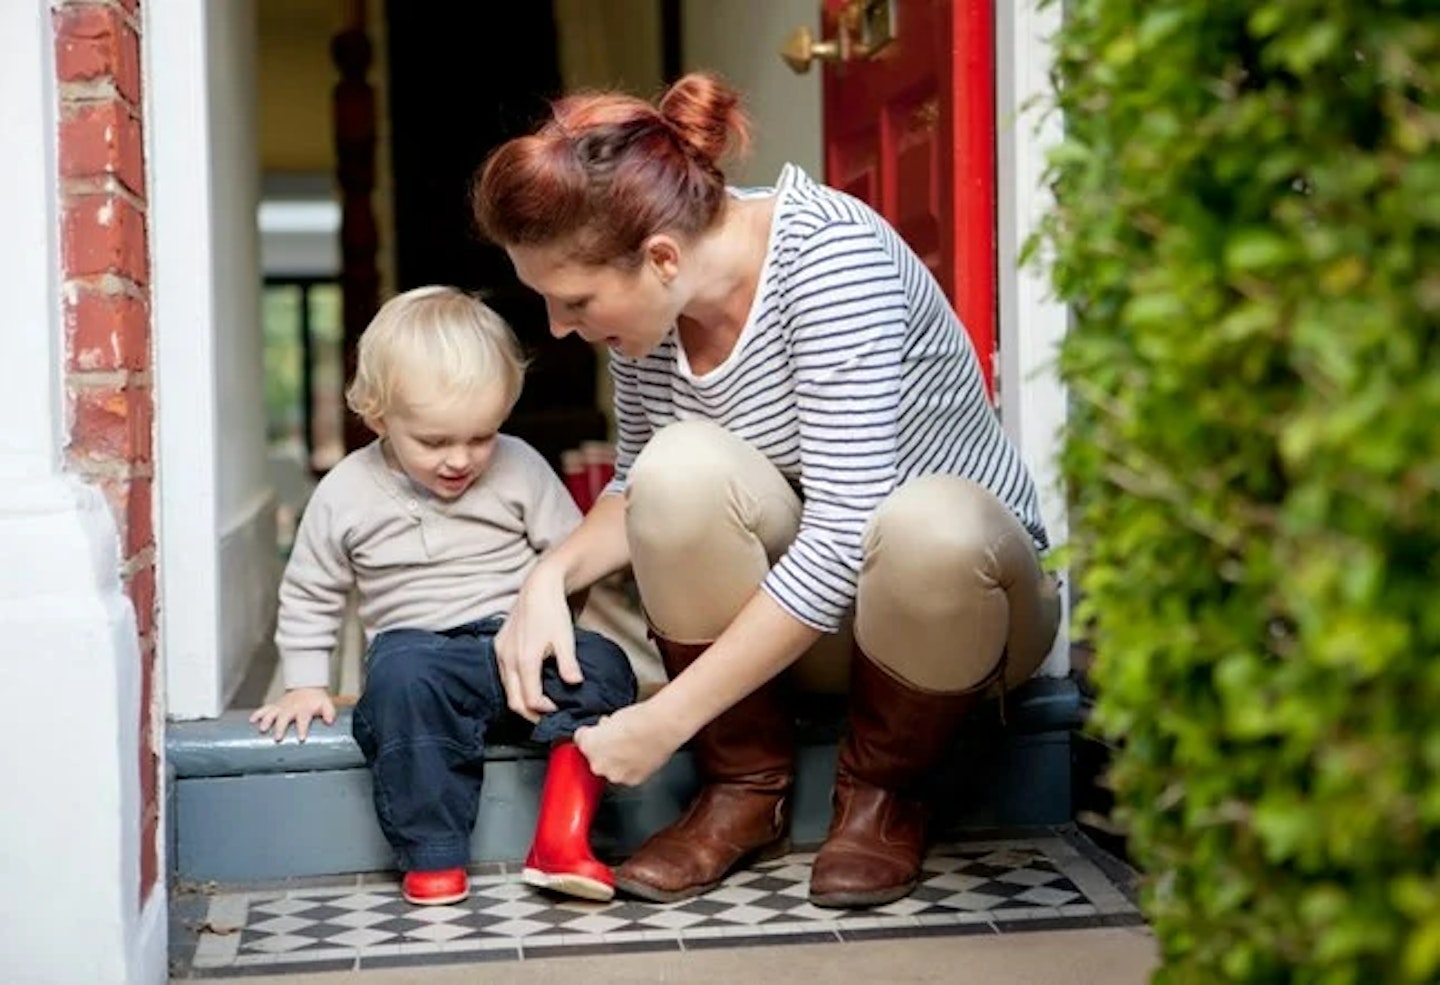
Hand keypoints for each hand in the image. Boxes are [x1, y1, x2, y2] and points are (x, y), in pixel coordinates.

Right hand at [250, 687, 335, 741]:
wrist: (307, 687)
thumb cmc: (316, 700)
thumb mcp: (326, 704)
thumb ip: (329, 712)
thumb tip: (330, 721)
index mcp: (304, 709)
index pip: (304, 719)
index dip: (302, 728)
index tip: (301, 738)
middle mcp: (291, 708)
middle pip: (285, 718)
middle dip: (281, 727)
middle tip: (277, 738)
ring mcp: (281, 707)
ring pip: (272, 713)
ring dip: (266, 720)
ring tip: (262, 729)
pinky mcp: (275, 706)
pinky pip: (264, 708)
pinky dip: (258, 713)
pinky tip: (251, 720)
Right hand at [496, 564, 582, 722]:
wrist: (538, 588)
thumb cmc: (553, 612)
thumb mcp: (566, 639)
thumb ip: (568, 664)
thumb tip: (575, 683)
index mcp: (524, 660)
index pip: (530, 700)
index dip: (544, 710)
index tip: (558, 709)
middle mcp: (507, 659)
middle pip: (514, 701)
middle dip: (530, 714)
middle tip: (547, 717)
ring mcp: (500, 653)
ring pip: (507, 689)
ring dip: (522, 700)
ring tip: (540, 704)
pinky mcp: (498, 647)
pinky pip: (503, 676)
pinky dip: (515, 687)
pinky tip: (530, 684)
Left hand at [574, 702, 683, 786]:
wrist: (662, 727)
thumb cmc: (641, 718)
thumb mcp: (614, 715)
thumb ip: (604, 726)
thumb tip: (605, 728)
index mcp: (589, 744)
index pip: (580, 739)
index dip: (590, 733)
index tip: (596, 731)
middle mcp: (599, 764)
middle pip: (595, 758)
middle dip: (603, 749)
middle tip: (617, 738)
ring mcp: (616, 775)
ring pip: (611, 768)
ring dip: (617, 760)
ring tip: (632, 746)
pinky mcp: (633, 780)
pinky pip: (627, 774)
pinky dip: (632, 767)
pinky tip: (640, 754)